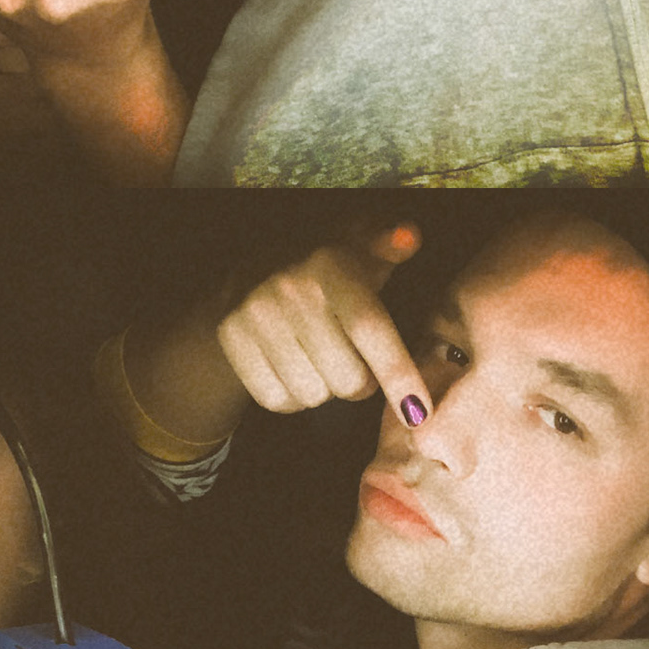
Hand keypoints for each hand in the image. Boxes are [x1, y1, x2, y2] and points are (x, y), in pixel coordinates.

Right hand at [217, 222, 429, 418]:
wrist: (246, 272)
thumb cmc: (322, 269)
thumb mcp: (357, 250)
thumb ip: (387, 246)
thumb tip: (409, 237)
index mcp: (330, 266)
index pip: (370, 330)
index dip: (397, 375)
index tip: (417, 412)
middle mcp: (291, 289)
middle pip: (347, 379)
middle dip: (360, 382)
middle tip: (355, 363)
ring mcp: (255, 315)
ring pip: (313, 394)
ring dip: (325, 388)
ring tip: (321, 361)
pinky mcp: (231, 338)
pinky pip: (277, 399)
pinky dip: (292, 397)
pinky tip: (295, 370)